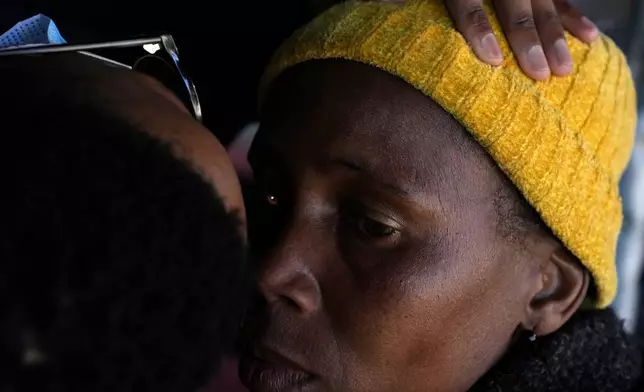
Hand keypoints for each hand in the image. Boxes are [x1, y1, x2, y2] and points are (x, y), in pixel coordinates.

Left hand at [444, 0, 598, 79]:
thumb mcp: (434, 1)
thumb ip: (432, 13)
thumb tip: (432, 52)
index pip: (468, 2)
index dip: (479, 29)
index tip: (493, 60)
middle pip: (514, 2)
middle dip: (528, 39)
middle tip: (539, 74)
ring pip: (541, 1)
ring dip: (555, 35)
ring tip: (564, 69)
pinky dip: (573, 16)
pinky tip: (589, 37)